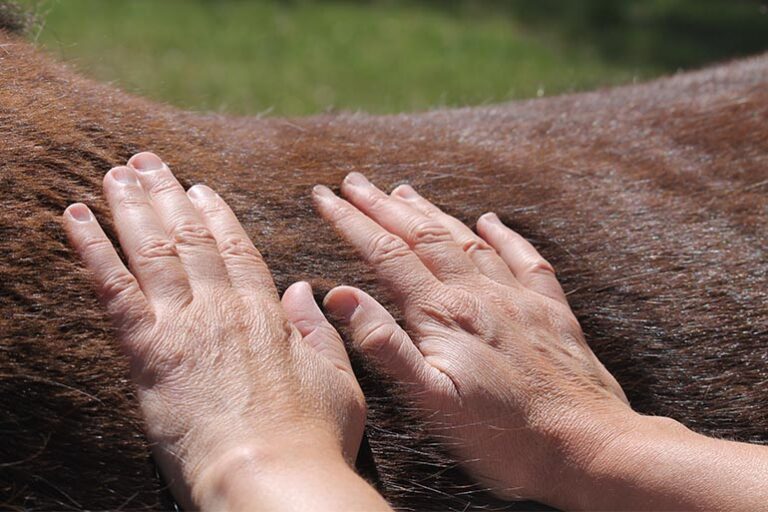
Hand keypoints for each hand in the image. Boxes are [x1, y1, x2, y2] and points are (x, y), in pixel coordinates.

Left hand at [62, 153, 385, 510]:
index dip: (215, 216)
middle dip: (167, 196)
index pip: (236, 250)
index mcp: (266, 315)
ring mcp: (184, 326)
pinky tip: (75, 218)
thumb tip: (302, 290)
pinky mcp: (148, 353)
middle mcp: (223, 308)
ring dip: (132, 207)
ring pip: (154, 251)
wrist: (270, 476)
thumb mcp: (338, 381)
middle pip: (190, 239)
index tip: (200, 189)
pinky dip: (91, 249)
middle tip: (147, 162)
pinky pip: (113, 289)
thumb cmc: (311, 439)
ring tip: (116, 173)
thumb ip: (320, 332)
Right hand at [312, 173, 633, 504]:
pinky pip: (524, 258)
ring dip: (429, 211)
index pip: (386, 254)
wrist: (588, 446)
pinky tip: (489, 220)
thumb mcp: (432, 402)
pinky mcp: (551, 312)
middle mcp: (479, 294)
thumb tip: (342, 296)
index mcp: (443, 315)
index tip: (324, 198)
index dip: (351, 222)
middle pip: (421, 235)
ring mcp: (518, 299)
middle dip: (381, 205)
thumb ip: (386, 346)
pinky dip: (503, 235)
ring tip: (402, 190)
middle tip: (353, 181)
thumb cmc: (505, 437)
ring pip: (465, 239)